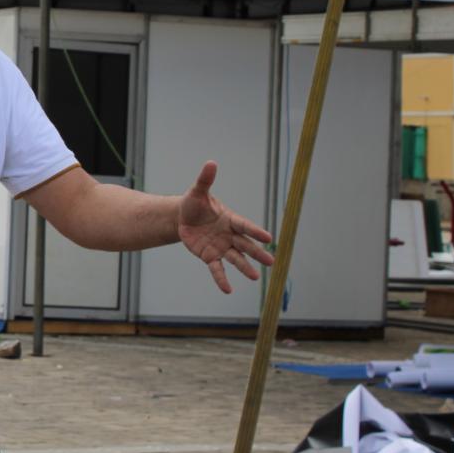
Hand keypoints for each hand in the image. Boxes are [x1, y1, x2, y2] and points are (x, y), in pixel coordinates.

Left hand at [178, 161, 274, 293]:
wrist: (182, 218)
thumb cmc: (194, 203)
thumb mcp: (197, 191)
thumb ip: (206, 179)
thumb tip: (211, 162)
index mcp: (230, 219)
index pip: (245, 226)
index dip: (255, 231)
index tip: (269, 237)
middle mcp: (229, 235)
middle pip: (245, 245)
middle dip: (257, 253)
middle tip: (271, 262)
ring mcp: (221, 247)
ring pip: (235, 259)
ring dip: (245, 268)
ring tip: (255, 278)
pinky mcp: (209, 257)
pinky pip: (217, 269)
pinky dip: (222, 279)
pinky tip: (228, 290)